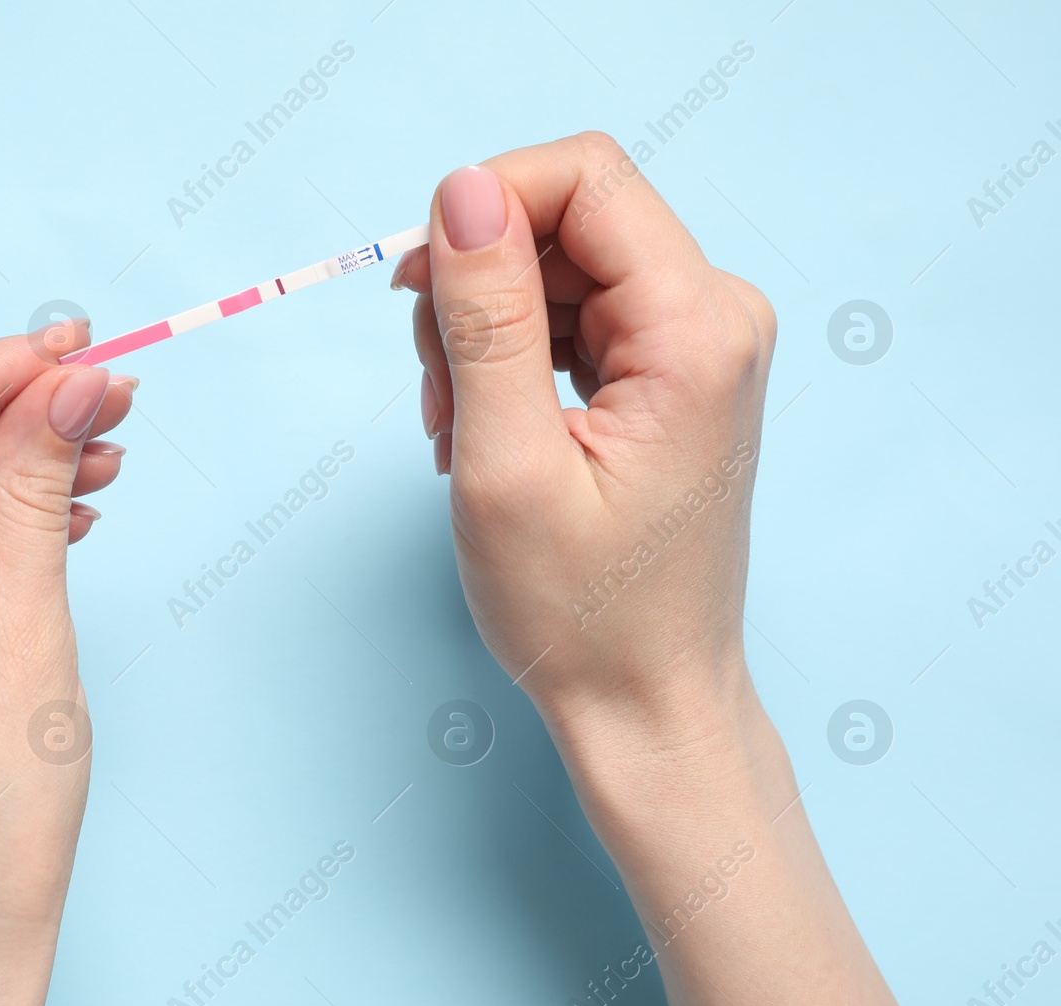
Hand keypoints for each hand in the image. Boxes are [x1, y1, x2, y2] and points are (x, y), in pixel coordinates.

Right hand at [395, 132, 774, 740]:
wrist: (647, 701)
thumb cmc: (583, 613)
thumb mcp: (506, 462)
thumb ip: (485, 315)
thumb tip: (462, 190)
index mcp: (696, 330)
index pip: (583, 177)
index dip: (483, 206)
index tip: (417, 286)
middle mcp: (715, 317)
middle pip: (566, 218)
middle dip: (475, 285)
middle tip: (437, 393)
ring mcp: (698, 342)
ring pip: (557, 264)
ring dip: (483, 330)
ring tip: (458, 430)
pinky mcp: (671, 369)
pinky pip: (573, 312)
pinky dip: (510, 357)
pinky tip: (486, 428)